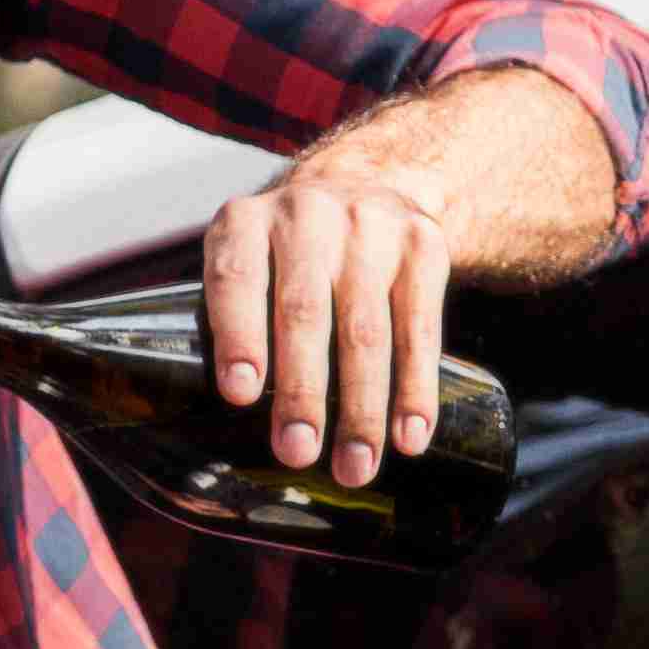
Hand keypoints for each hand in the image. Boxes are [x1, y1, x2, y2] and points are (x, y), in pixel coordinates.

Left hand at [198, 147, 464, 478]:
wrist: (371, 181)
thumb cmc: (288, 251)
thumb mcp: (248, 256)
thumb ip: (233, 316)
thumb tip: (226, 416)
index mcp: (246, 220)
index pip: (237, 277)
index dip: (239, 336)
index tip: (241, 393)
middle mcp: (307, 214)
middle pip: (304, 313)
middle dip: (301, 391)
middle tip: (297, 451)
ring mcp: (371, 227)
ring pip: (367, 330)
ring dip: (362, 408)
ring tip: (355, 466)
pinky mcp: (423, 246)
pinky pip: (421, 327)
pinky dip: (416, 389)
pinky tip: (409, 436)